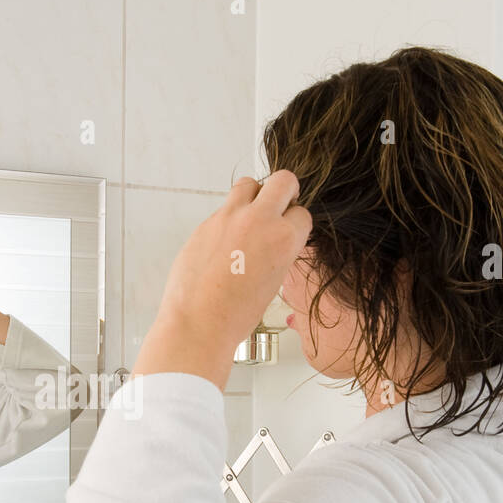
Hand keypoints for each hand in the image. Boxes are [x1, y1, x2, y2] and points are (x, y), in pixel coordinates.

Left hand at [155, 170, 311, 351]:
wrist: (200, 322)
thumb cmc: (235, 314)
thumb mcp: (273, 283)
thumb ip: (277, 251)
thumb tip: (273, 239)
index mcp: (284, 240)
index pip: (302, 214)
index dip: (296, 223)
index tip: (289, 230)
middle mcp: (259, 221)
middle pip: (284, 181)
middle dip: (285, 191)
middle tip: (278, 206)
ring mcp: (230, 218)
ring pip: (249, 184)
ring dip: (254, 195)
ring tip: (249, 217)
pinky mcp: (206, 223)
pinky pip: (224, 208)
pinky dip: (229, 218)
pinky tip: (225, 242)